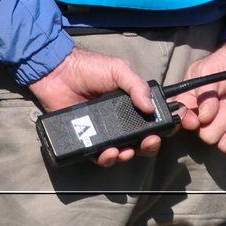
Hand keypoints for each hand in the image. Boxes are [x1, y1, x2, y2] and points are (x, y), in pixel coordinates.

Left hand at [29, 46, 159, 164]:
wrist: (56, 72)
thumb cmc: (88, 67)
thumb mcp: (117, 70)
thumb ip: (136, 85)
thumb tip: (151, 108)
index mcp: (131, 105)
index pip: (153, 121)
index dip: (164, 128)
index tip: (169, 129)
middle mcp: (120, 121)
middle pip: (141, 142)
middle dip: (149, 146)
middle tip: (148, 142)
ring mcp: (102, 131)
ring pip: (122, 152)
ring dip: (127, 155)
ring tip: (123, 150)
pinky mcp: (85, 138)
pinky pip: (98, 155)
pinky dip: (106, 158)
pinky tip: (108, 152)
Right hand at [172, 41, 225, 152]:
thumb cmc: (224, 65)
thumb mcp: (208, 71)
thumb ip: (204, 92)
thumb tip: (204, 117)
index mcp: (191, 105)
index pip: (180, 123)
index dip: (188, 124)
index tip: (198, 117)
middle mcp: (206, 121)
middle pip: (208, 137)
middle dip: (223, 120)